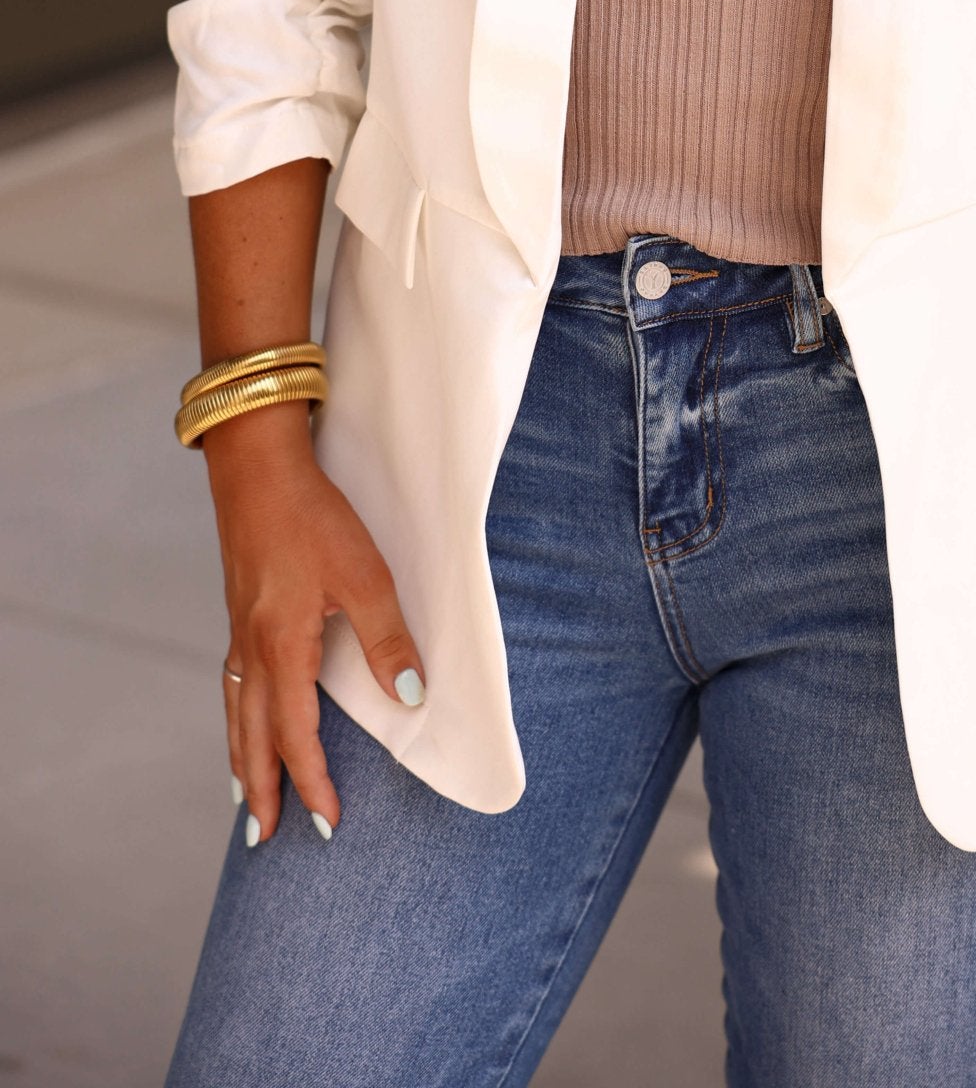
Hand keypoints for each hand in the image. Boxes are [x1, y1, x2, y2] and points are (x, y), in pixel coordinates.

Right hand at [205, 401, 424, 845]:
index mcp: (282, 647)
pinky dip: (236, 717)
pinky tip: (244, 718)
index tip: (329, 824)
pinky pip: (233, 683)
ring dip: (242, 760)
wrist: (258, 468)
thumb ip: (387, 639)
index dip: (313, 782)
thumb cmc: (313, 517)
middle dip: (262, 790)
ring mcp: (240, 630)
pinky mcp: (239, 610)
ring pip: (236, 712)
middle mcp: (253, 648)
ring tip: (246, 800)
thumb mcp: (364, 575)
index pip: (296, 735)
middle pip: (253, 736)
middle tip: (265, 840)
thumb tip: (410, 700)